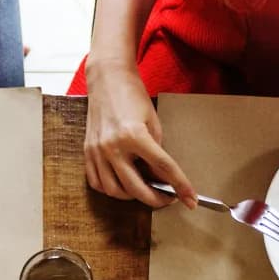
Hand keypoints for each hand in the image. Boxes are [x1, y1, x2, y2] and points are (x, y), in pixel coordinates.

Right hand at [82, 62, 193, 208]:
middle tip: (167, 199)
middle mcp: (113, 146)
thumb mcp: (153, 122)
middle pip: (137, 188)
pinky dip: (111, 190)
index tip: (190, 199)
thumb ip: (156, 151)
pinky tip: (123, 185)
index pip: (163, 168)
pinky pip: (97, 183)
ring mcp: (97, 151)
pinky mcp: (87, 152)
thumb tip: (161, 177)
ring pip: (114, 191)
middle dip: (156, 200)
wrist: (107, 79)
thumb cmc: (132, 96)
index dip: (180, 186)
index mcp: (134, 135)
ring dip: (132, 197)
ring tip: (145, 191)